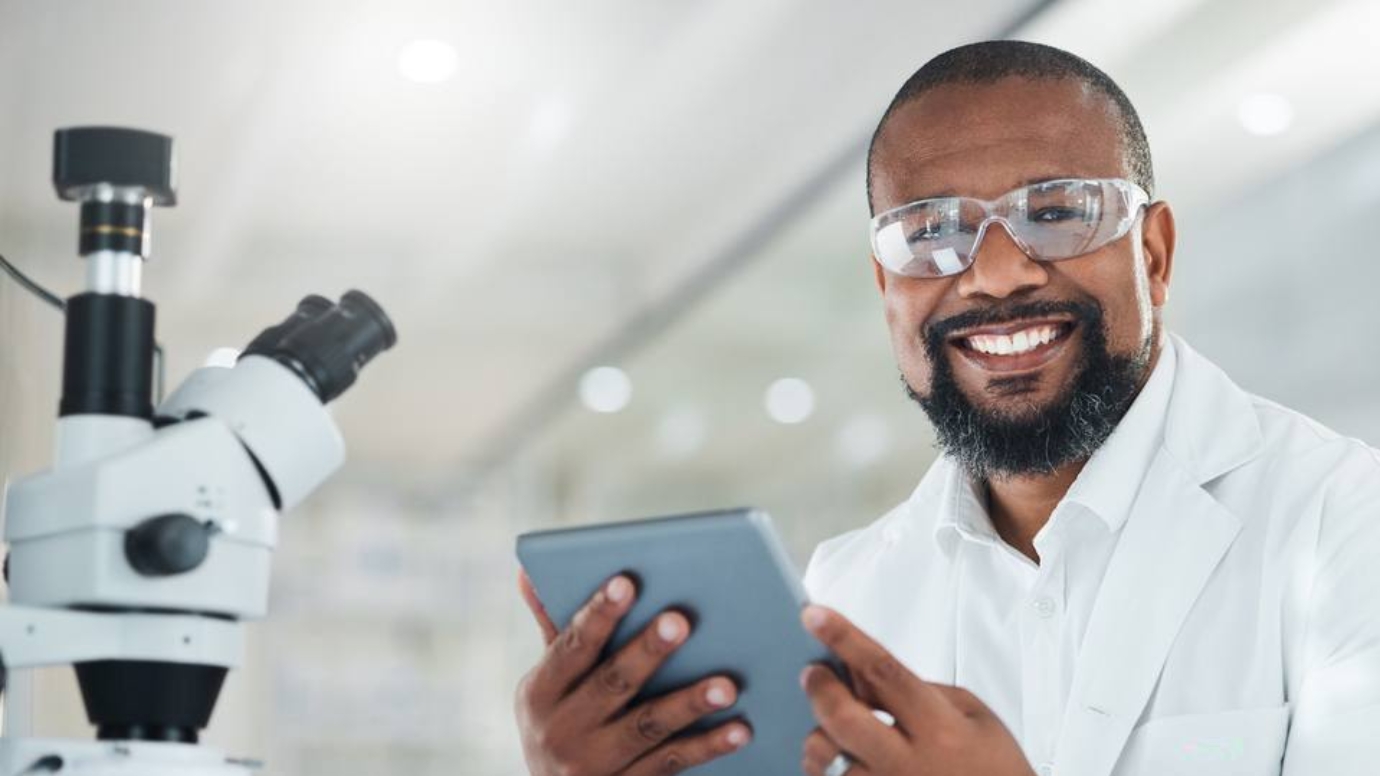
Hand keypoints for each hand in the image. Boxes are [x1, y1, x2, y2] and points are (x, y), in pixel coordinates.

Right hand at [514, 570, 751, 775]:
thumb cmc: (560, 720)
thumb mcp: (546, 683)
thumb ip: (553, 629)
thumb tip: (529, 572)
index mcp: (540, 692)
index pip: (572, 646)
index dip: (599, 614)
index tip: (626, 582)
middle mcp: (562, 729)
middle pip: (612, 683)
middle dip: (646, 652)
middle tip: (680, 621)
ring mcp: (594, 764)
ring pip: (647, 726)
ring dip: (688, 703)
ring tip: (727, 684)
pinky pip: (670, 763)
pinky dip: (706, 747)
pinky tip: (739, 729)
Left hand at [799, 605, 1033, 775]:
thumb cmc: (994, 767)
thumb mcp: (972, 714)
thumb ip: (918, 689)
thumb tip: (864, 672)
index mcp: (940, 727)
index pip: (883, 671)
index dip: (845, 639)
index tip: (816, 616)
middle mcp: (911, 763)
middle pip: (844, 717)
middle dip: (819, 688)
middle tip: (812, 673)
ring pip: (829, 761)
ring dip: (819, 740)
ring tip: (827, 733)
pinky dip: (827, 772)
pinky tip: (838, 762)